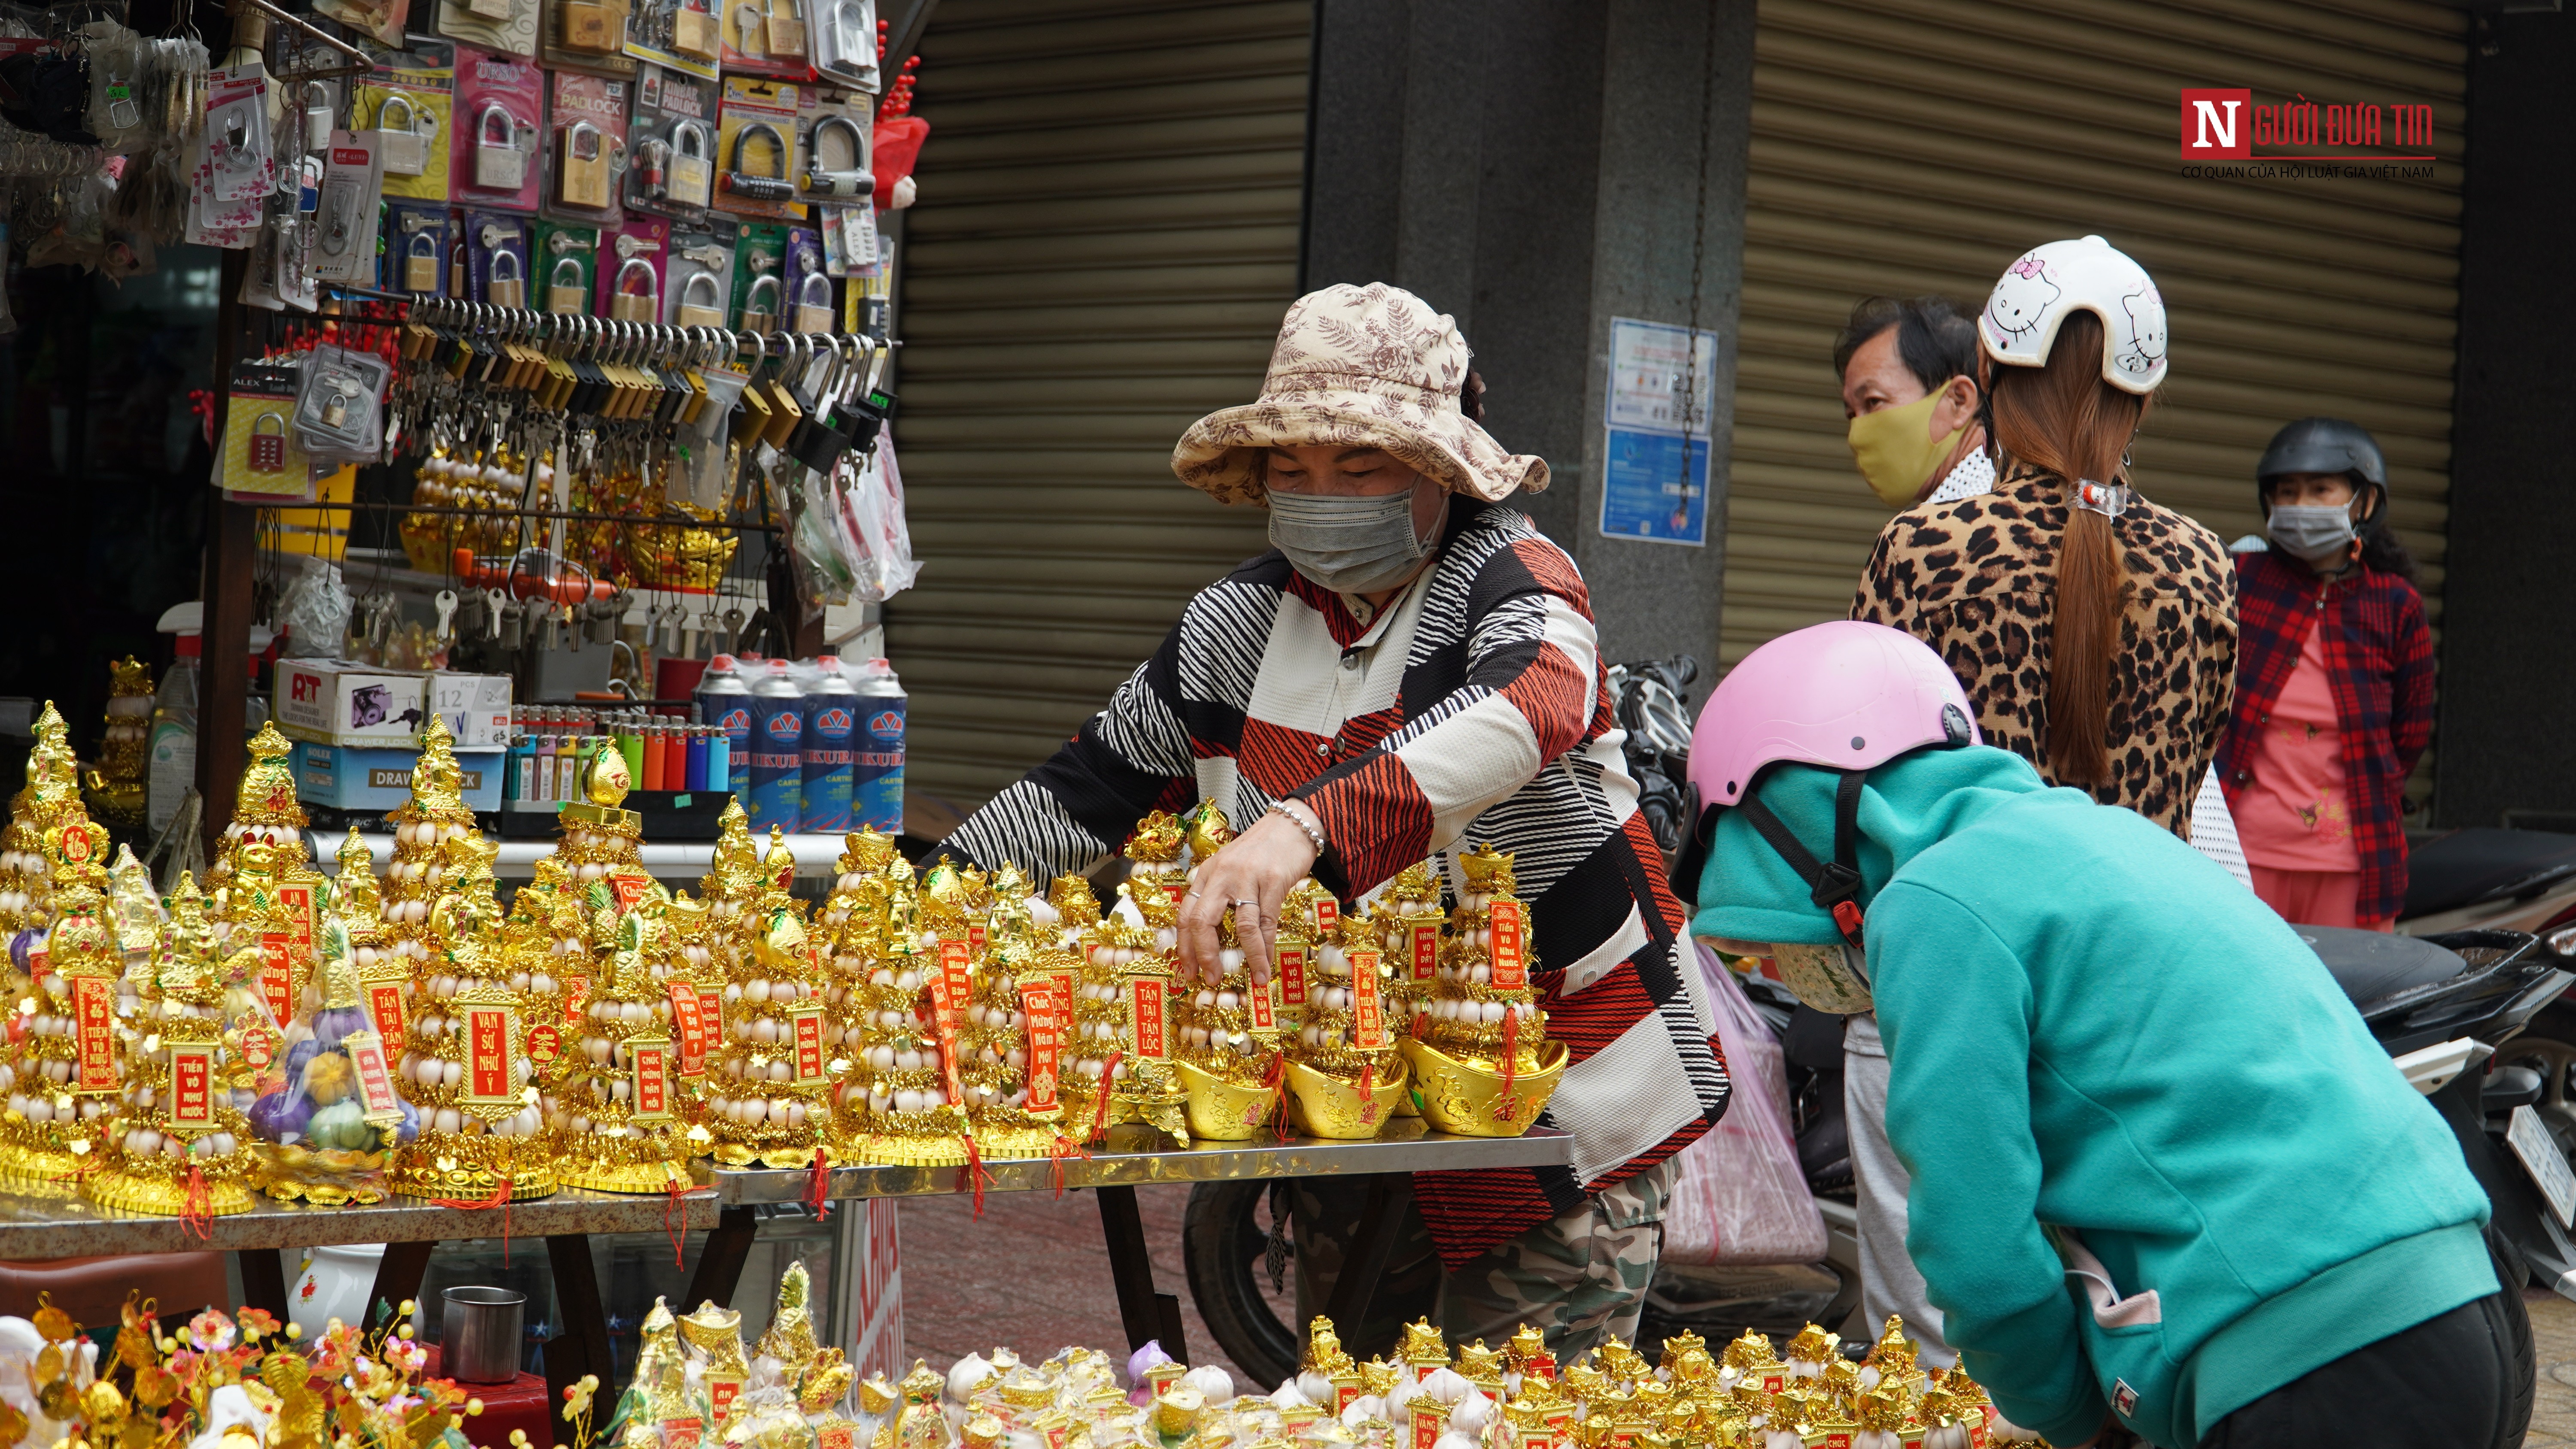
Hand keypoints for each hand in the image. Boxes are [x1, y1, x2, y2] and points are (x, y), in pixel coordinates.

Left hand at [1175, 811, 1318, 987]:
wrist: (1290, 826)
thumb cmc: (1259, 852)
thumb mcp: (1229, 869)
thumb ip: (1218, 896)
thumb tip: (1212, 939)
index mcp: (1207, 874)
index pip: (1186, 914)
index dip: (1184, 946)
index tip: (1187, 970)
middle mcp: (1222, 876)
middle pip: (1203, 921)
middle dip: (1205, 955)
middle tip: (1211, 978)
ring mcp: (1248, 878)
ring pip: (1242, 926)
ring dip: (1249, 957)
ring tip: (1253, 977)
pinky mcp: (1273, 881)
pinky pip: (1268, 922)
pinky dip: (1268, 946)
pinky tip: (1268, 962)